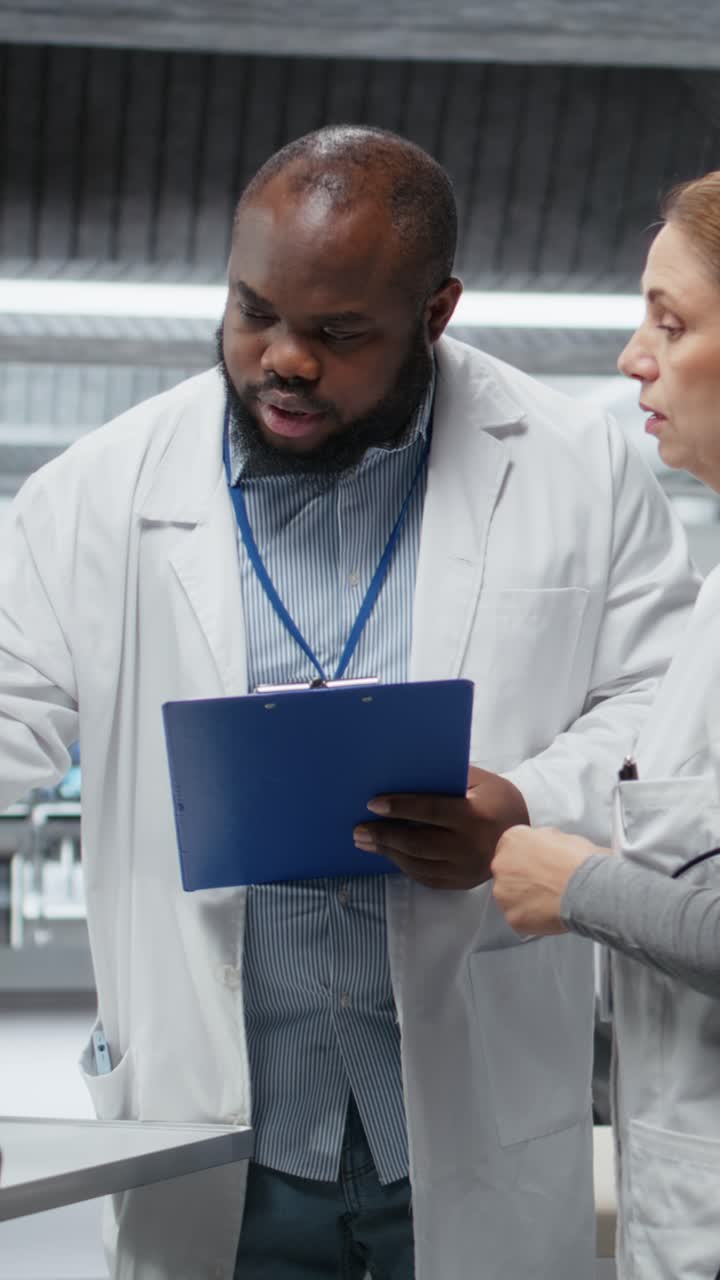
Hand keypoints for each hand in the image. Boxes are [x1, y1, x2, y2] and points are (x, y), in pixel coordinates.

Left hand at [352, 766, 528, 889]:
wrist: (528, 842)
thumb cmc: (501, 803)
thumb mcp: (482, 782)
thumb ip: (450, 778)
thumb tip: (410, 772)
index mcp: (474, 817)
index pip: (430, 811)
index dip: (400, 807)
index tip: (373, 804)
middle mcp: (468, 847)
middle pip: (417, 842)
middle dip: (384, 835)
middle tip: (358, 829)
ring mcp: (464, 870)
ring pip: (417, 863)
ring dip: (387, 852)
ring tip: (365, 842)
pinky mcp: (461, 884)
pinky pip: (425, 877)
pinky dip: (404, 865)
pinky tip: (389, 854)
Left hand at [490, 826, 604, 934]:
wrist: (588, 888)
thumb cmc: (580, 862)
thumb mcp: (562, 836)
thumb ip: (543, 840)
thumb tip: (545, 847)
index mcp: (512, 840)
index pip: (511, 848)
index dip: (526, 859)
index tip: (536, 866)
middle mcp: (501, 864)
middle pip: (506, 873)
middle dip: (522, 879)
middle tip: (545, 885)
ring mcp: (503, 893)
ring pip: (509, 897)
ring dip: (524, 899)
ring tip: (549, 901)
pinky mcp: (512, 916)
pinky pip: (519, 918)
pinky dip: (531, 918)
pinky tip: (549, 914)